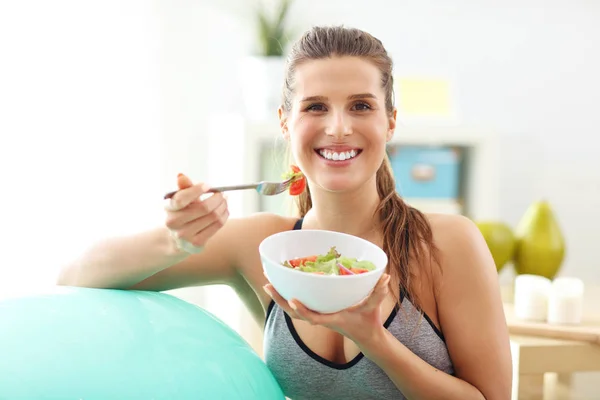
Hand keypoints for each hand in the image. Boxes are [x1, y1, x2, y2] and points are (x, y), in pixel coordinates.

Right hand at [163, 173, 228, 253]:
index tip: (208, 186)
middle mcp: (174, 222)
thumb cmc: (183, 211)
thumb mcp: (181, 198)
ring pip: (214, 216)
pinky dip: (224, 215)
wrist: (178, 238)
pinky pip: (217, 225)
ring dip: (223, 206)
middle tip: (222, 193)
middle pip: (204, 208)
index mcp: (169, 207)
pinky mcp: (197, 243)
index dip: (196, 190)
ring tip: (225, 200)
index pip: (182, 198)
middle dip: (217, 198)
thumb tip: (181, 176)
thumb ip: (184, 187)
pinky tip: (224, 211)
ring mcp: (185, 235)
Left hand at [263, 273, 390, 345]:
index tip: (292, 299)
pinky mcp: (318, 313)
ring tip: (268, 283)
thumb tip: (385, 277)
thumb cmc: (369, 322)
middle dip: (280, 300)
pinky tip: (283, 286)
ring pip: (293, 311)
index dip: (302, 310)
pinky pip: (299, 306)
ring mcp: (318, 316)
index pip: (313, 317)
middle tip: (267, 285)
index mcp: (332, 319)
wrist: (367, 337)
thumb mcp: (373, 307)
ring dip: (280, 298)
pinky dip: (289, 297)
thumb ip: (379, 292)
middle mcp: (321, 318)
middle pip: (294, 313)